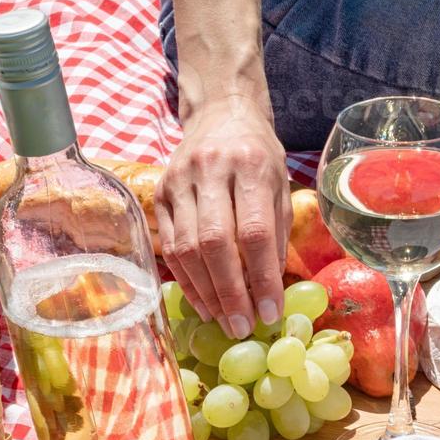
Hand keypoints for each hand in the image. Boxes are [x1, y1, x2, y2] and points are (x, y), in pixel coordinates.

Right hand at [156, 97, 291, 337]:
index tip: (271, 311)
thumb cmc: (258, 154)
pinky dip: (187, 279)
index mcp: (251, 165)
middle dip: (230, 292)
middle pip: (215, 242)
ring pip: (187, 248)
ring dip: (206, 292)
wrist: (220, 113)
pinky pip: (170, 245)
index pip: (254, 230)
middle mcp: (211, 170)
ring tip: (224, 320)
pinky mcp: (159, 192)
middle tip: (243, 326)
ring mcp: (179, 180)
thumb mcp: (280, 183)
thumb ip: (277, 231)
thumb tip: (271, 287)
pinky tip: (203, 300)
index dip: (262, 276)